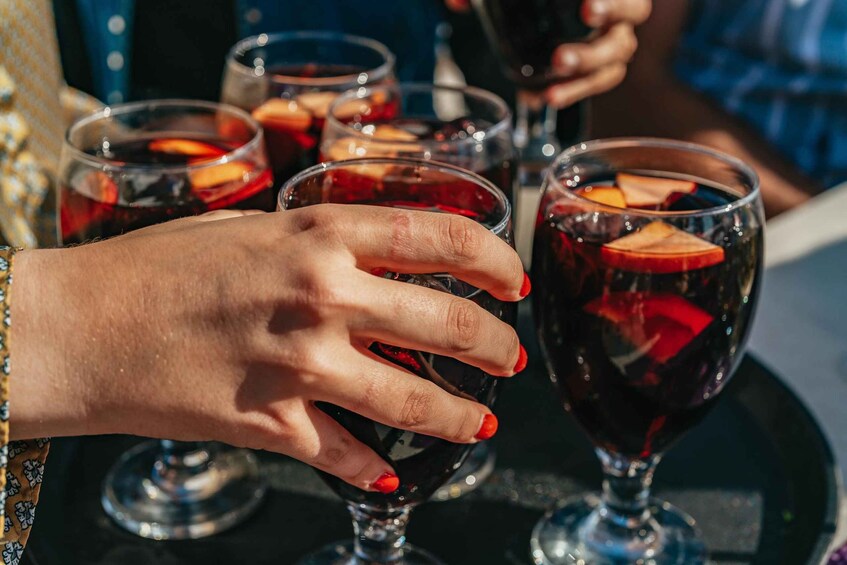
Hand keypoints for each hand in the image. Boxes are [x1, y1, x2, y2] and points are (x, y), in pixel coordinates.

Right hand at [11, 207, 525, 492]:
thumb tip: (377, 255)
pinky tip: (389, 473)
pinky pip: (347, 455)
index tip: (515, 280)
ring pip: (414, 402)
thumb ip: (319, 239)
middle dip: (495, 346)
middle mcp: (323, 296)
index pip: (443, 239)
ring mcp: (301, 365)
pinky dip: (374, 468)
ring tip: (480, 421)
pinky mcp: (273, 424)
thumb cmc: (157, 265)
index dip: (496, 261)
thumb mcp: (251, 227)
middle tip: (508, 356)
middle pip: (448, 324)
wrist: (82, 327)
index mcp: (321, 233)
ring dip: (460, 416)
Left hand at [445, 0, 650, 107]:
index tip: (587, 10)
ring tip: (552, 81)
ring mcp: (610, 38)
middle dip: (599, 41)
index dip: (614, 2)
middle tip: (562, 56)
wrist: (540, 11)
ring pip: (616, 58)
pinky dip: (573, 92)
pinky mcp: (597, 68)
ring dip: (585, 73)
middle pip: (632, 20)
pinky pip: (595, 83)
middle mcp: (616, 9)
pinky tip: (546, 98)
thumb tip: (458, 3)